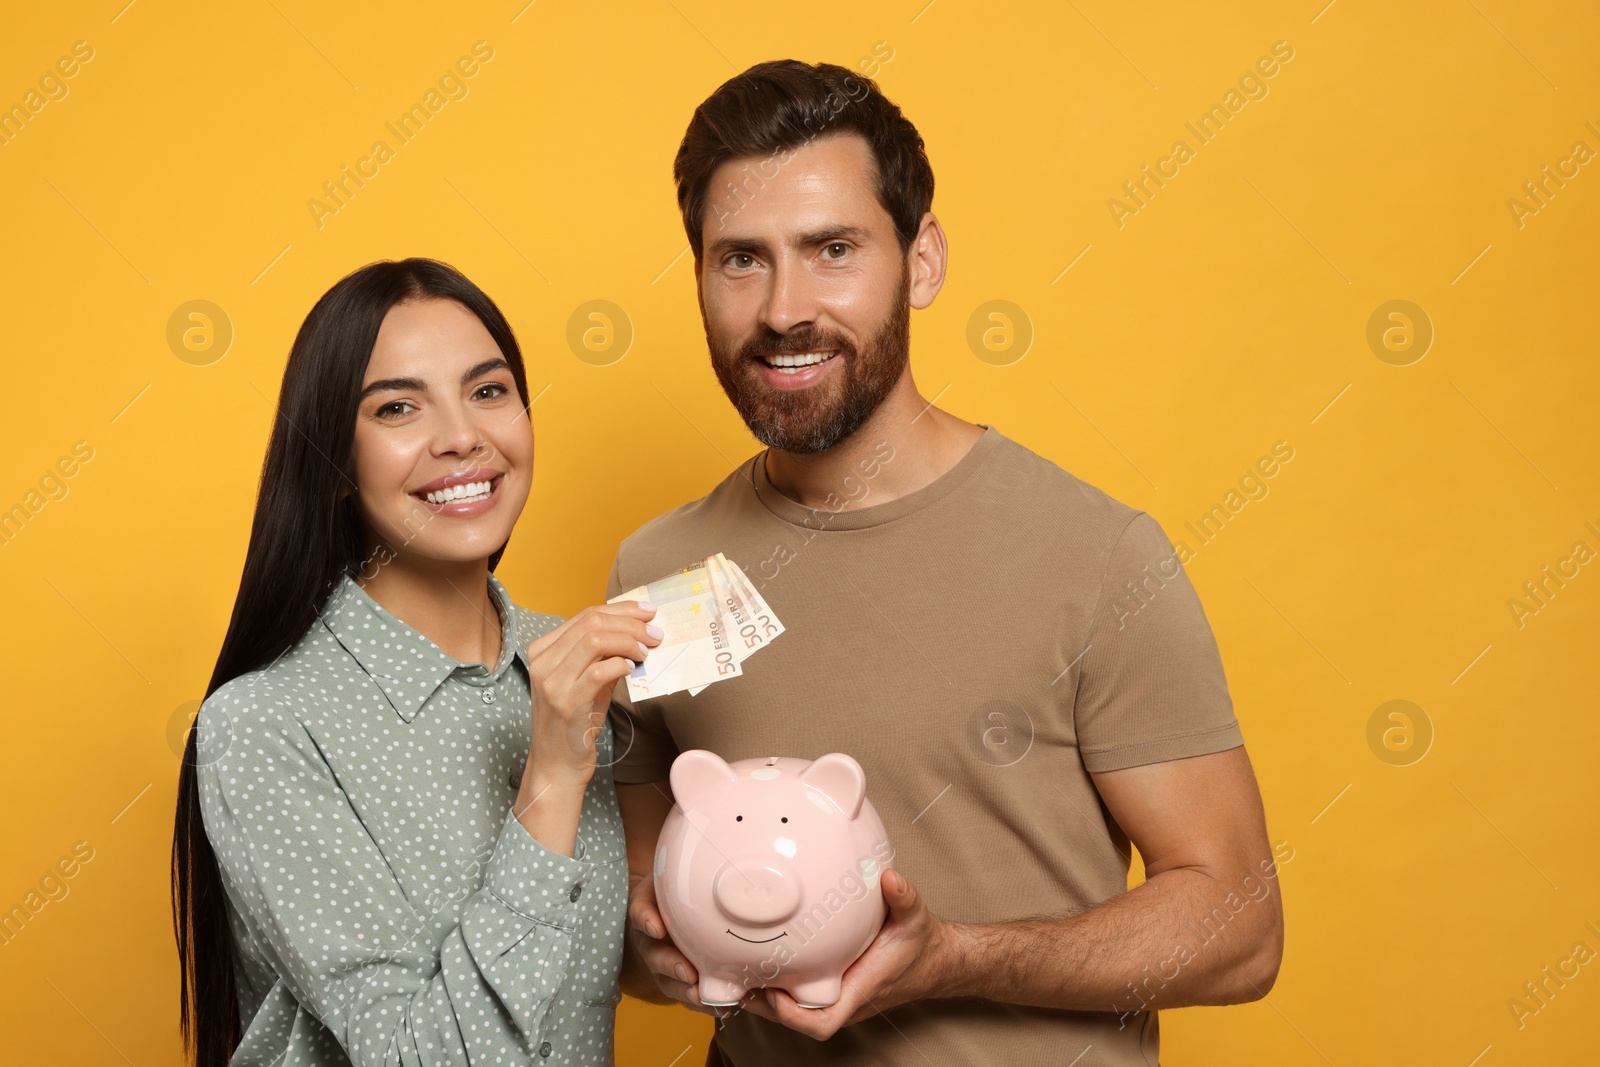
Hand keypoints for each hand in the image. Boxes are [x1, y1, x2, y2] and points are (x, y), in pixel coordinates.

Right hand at [523, 601, 659, 788]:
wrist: (557, 764)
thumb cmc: (575, 721)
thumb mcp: (586, 680)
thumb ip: (603, 654)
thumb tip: (639, 630)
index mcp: (544, 649)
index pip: (586, 614)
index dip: (622, 609)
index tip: (649, 612)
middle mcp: (543, 661)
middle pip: (592, 622)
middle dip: (630, 623)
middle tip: (655, 635)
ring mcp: (551, 681)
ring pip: (595, 640)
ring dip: (628, 642)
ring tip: (645, 653)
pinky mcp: (566, 702)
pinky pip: (598, 671)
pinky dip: (620, 665)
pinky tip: (631, 669)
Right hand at [627, 872, 745, 1018]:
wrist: (674, 910)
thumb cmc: (676, 888)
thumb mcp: (672, 871)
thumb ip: (680, 864)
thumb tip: (694, 834)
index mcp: (648, 909)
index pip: (641, 912)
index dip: (647, 919)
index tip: (656, 926)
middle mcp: (653, 941)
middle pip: (655, 956)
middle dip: (670, 966)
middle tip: (686, 971)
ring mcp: (667, 965)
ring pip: (672, 983)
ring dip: (688, 992)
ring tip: (703, 996)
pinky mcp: (686, 981)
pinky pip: (694, 995)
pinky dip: (708, 1004)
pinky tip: (726, 1008)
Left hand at [742, 869, 958, 1040]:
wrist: (932, 960)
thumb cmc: (918, 945)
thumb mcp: (914, 917)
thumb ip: (904, 897)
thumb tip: (891, 877)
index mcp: (859, 990)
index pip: (822, 1022)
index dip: (793, 1016)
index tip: (773, 994)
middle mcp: (843, 999)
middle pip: (794, 1018)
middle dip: (763, 1005)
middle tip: (734, 978)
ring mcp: (835, 995)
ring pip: (792, 1008)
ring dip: (763, 995)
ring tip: (733, 970)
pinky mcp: (831, 987)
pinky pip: (797, 993)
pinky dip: (776, 982)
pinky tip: (757, 960)